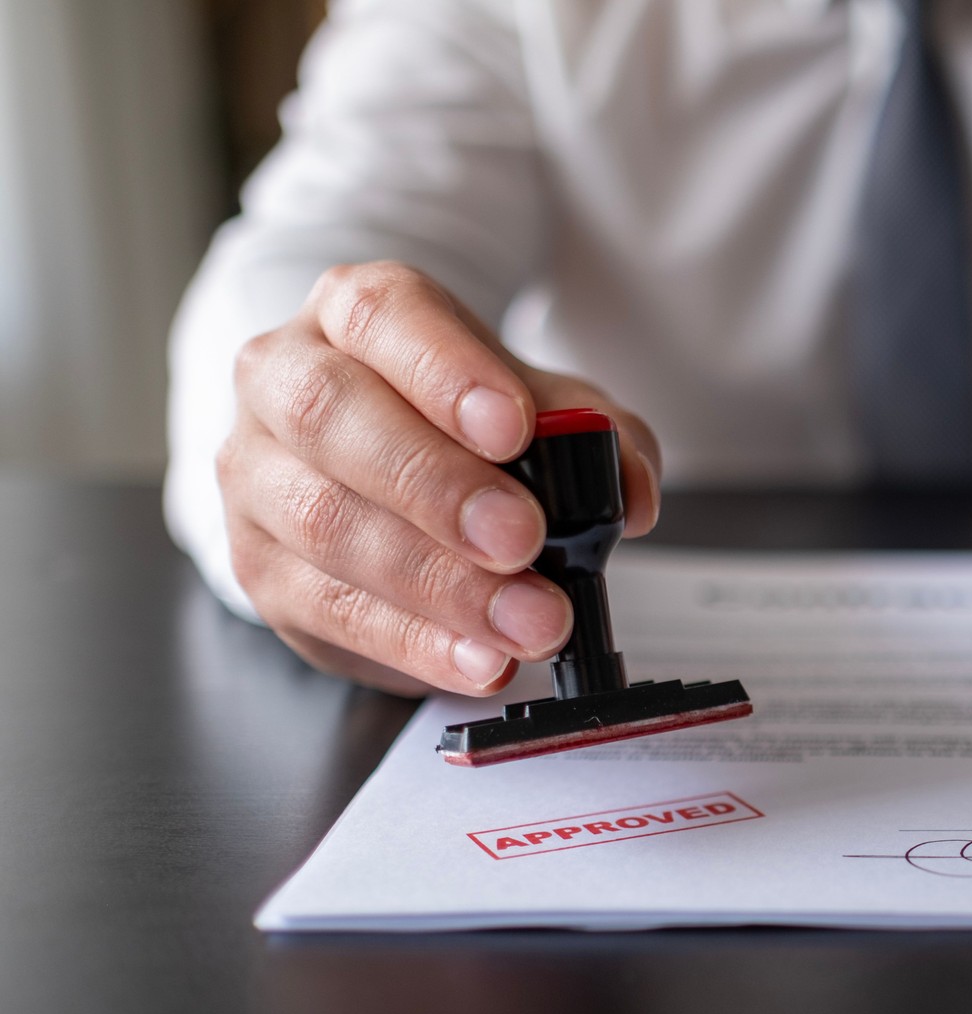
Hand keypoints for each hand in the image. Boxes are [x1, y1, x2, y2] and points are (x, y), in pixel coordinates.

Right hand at [219, 261, 662, 695]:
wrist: (371, 472)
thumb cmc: (455, 423)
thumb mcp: (538, 406)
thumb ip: (596, 433)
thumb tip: (632, 493)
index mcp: (355, 314)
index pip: (384, 317)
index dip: (446, 371)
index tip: (514, 428)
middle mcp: (285, 380)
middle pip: (336, 417)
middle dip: (438, 487)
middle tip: (522, 539)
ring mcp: (258, 476)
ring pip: (327, 523)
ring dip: (440, 585)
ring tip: (529, 620)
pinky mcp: (260, 567)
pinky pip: (329, 609)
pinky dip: (416, 643)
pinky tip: (481, 659)